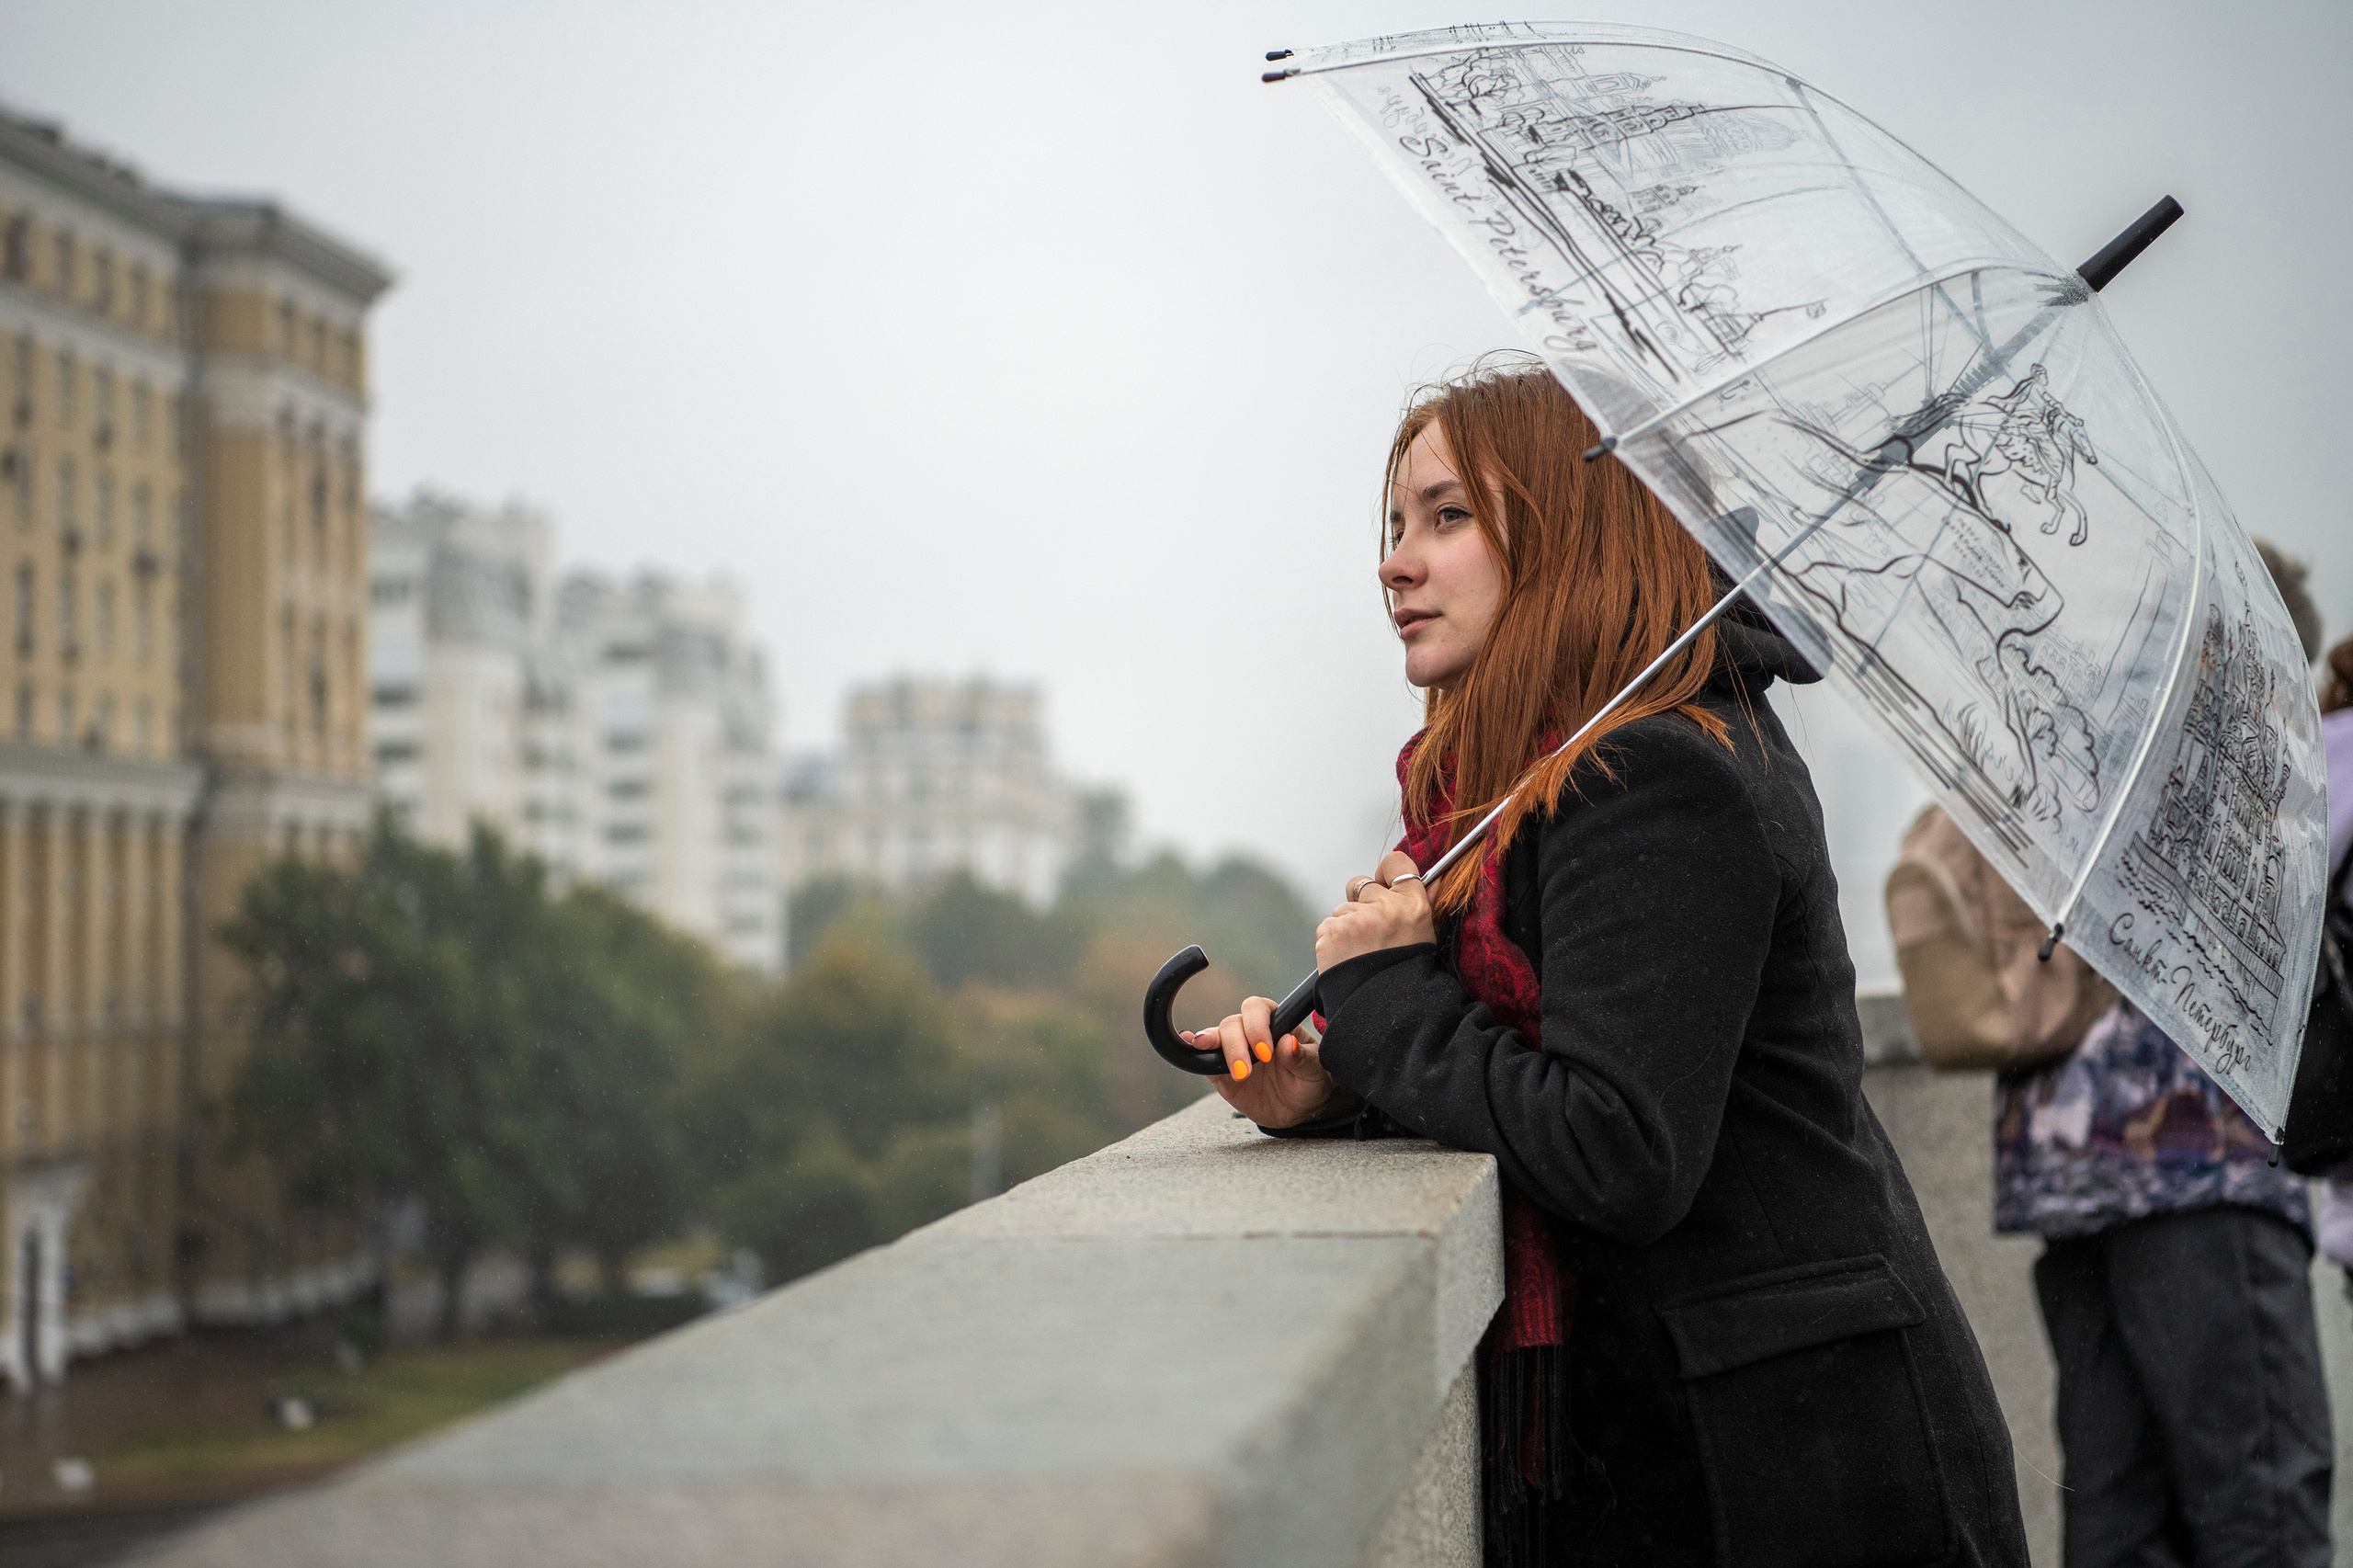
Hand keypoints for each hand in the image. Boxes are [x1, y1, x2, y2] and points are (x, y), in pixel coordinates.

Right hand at [1180, 993, 1336, 1128]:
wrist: (1299, 1110)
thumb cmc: (1311, 1082)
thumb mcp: (1316, 1072)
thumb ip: (1303, 1058)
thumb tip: (1286, 1043)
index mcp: (1275, 1023)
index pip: (1258, 1009)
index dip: (1257, 1026)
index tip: (1266, 1052)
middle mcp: (1251, 1032)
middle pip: (1232, 1024)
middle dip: (1236, 1046)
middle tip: (1246, 1072)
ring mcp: (1234, 1050)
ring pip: (1216, 1037)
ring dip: (1216, 1049)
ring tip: (1223, 1066)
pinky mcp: (1220, 1073)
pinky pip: (1204, 1059)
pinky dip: (1194, 1052)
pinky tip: (1190, 1047)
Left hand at [1315, 850, 1434, 972]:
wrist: (1382, 1010)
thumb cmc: (1404, 973)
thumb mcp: (1423, 936)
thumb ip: (1424, 902)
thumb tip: (1435, 878)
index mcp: (1413, 906)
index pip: (1396, 863)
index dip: (1386, 872)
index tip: (1384, 882)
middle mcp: (1386, 907)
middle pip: (1360, 883)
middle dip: (1361, 901)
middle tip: (1370, 929)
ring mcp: (1356, 918)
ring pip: (1342, 908)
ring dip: (1347, 925)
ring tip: (1360, 952)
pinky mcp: (1332, 931)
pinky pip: (1327, 926)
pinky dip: (1333, 940)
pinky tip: (1346, 958)